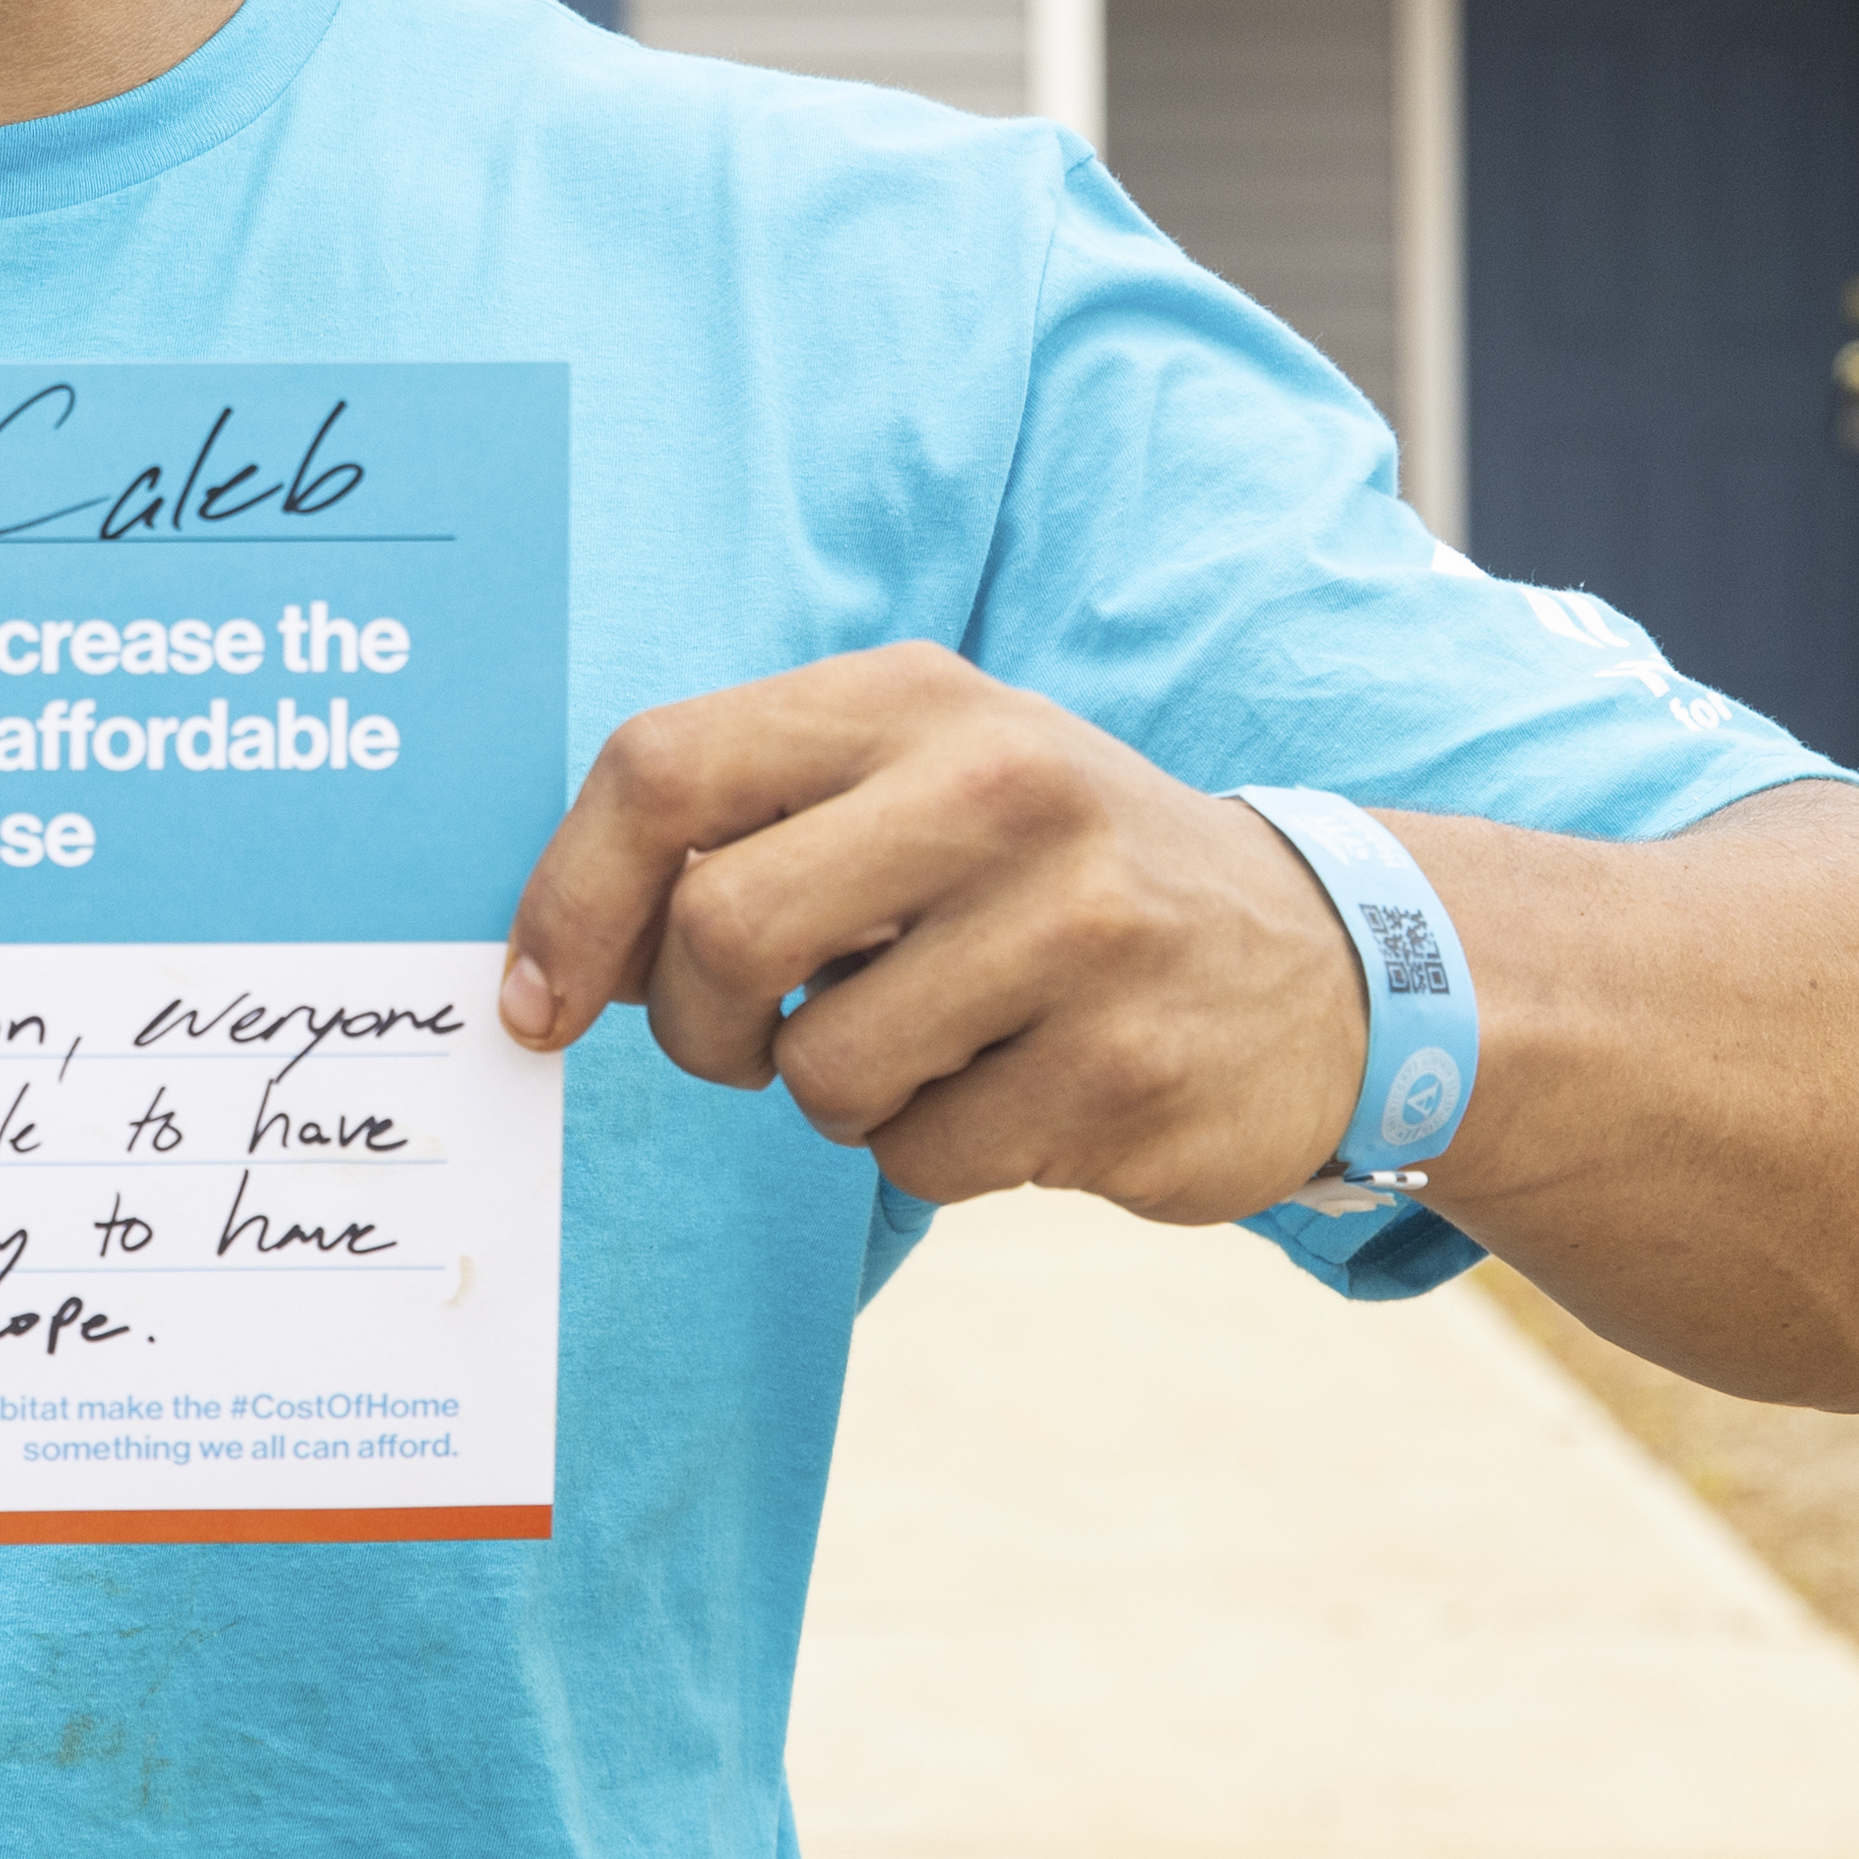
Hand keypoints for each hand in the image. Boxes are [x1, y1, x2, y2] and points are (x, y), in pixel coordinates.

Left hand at [495, 641, 1363, 1222]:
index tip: (539, 997)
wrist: (1319, 960)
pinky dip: (937, 1151)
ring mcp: (1076, 926)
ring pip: (820, 1073)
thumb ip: (751, 828)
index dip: (569, 898)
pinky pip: (924, 1160)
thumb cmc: (1048, 876)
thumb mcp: (920, 783)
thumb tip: (550, 962)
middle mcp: (997, 785)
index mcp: (912, 698)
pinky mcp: (1125, 1068)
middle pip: (720, 932)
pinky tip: (1024, 1088)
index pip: (664, 769)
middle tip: (751, 1045)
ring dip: (838, 1098)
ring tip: (935, 1044)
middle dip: (700, 1028)